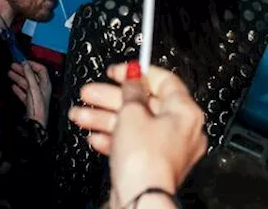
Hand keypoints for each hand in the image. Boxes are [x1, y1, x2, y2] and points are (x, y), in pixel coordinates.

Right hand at [9, 61, 50, 125]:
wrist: (35, 122)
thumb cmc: (38, 107)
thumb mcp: (33, 88)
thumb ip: (29, 76)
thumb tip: (26, 65)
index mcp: (45, 84)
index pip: (41, 69)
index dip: (32, 64)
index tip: (24, 62)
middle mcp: (41, 88)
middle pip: (31, 76)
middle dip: (22, 70)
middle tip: (13, 66)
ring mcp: (35, 95)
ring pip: (26, 83)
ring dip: (18, 78)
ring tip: (10, 73)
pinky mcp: (29, 101)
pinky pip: (23, 92)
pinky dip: (18, 88)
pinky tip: (13, 86)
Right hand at [68, 62, 205, 204]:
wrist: (140, 199)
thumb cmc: (144, 159)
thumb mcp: (132, 112)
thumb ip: (131, 89)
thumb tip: (133, 76)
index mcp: (185, 112)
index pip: (164, 80)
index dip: (138, 72)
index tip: (119, 70)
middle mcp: (181, 130)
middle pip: (144, 103)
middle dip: (111, 97)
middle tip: (90, 92)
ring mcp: (167, 150)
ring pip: (134, 125)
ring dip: (105, 117)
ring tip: (81, 114)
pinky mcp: (152, 166)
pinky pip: (133, 144)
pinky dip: (113, 138)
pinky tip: (95, 137)